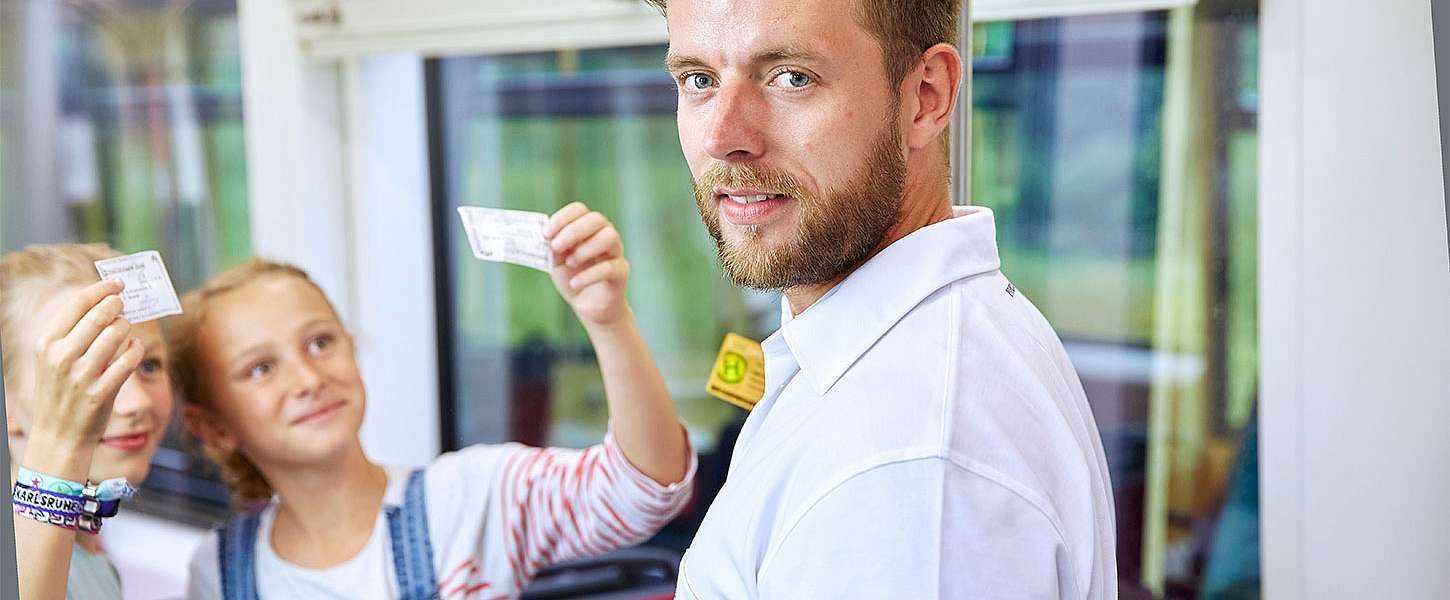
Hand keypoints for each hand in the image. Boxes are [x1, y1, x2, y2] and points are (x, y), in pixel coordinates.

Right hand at [24, 280, 144, 475]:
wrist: (58, 435)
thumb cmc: (60, 391)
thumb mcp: (52, 359)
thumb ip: (72, 332)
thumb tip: (103, 300)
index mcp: (46, 344)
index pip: (77, 303)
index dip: (101, 288)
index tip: (117, 283)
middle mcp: (61, 357)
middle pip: (101, 314)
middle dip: (118, 304)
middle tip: (123, 305)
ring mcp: (81, 375)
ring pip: (118, 333)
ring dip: (127, 327)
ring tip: (124, 331)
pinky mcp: (102, 392)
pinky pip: (129, 359)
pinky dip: (136, 349)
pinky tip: (134, 348)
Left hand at [543, 202, 630, 326]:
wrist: (588, 307)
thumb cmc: (572, 279)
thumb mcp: (556, 263)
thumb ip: (553, 249)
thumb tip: (547, 236)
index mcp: (587, 229)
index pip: (579, 210)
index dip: (562, 218)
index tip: (546, 233)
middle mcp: (605, 236)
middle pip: (597, 219)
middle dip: (573, 231)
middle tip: (556, 247)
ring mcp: (615, 253)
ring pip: (610, 236)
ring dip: (585, 249)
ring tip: (570, 263)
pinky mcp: (621, 273)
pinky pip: (609, 267)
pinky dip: (588, 275)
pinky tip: (574, 284)